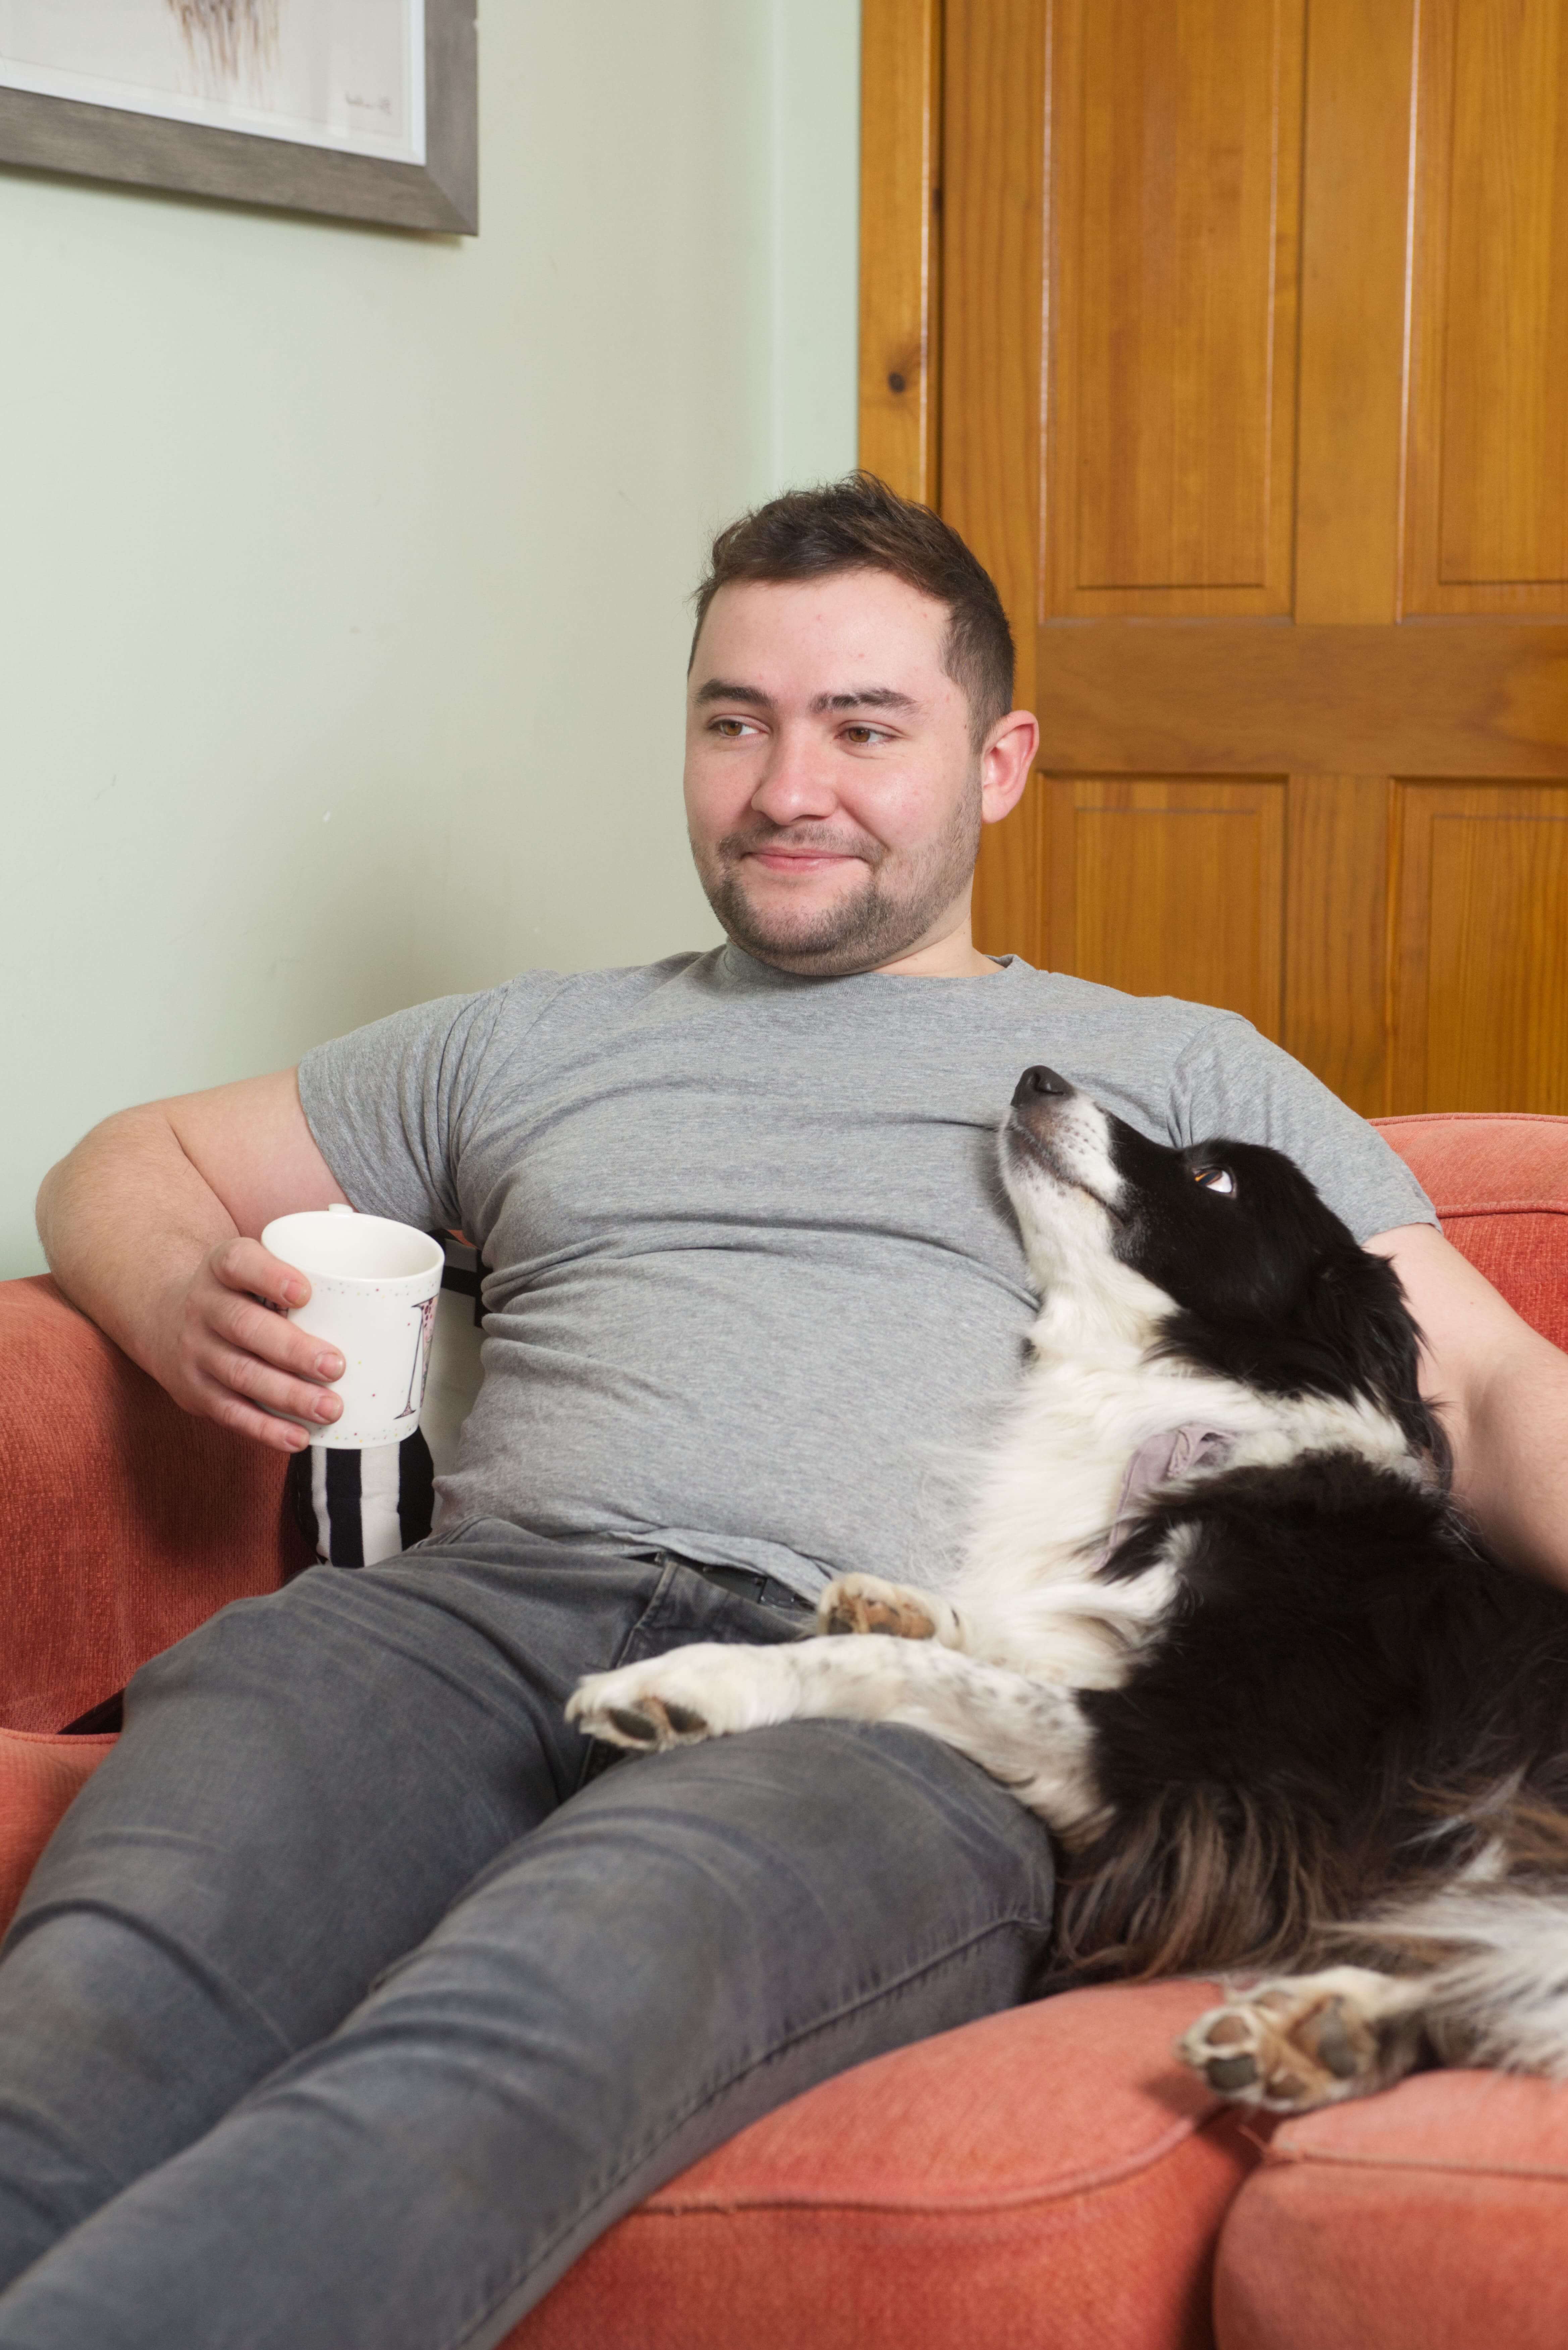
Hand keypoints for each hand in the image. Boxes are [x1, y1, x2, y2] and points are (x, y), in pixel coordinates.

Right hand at [161, 1237, 343, 1453]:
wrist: (163, 1317)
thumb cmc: (237, 1292)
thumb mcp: (252, 1265)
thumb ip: (304, 1264)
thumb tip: (380, 1279)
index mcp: (222, 1267)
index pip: (239, 1263)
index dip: (270, 1276)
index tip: (306, 1291)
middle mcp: (202, 1306)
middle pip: (244, 1327)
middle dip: (292, 1350)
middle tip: (336, 1365)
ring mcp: (196, 1351)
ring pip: (241, 1374)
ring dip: (289, 1396)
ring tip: (331, 1409)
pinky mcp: (195, 1392)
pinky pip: (231, 1413)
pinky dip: (266, 1429)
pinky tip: (299, 1438)